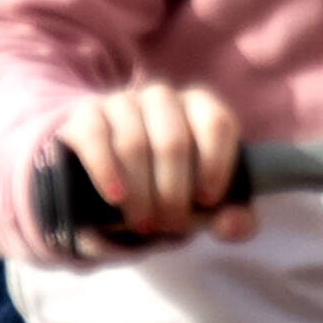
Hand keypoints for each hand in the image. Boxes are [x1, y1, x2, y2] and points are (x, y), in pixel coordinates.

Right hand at [54, 81, 256, 251]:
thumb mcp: (205, 206)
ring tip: (144, 222)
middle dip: (173, 193)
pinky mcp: (88, 115)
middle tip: (170, 224)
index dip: (215, 165)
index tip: (207, 200)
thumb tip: (234, 225)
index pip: (217, 124)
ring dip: (141, 193)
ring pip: (134, 144)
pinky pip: (96, 137)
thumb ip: (234, 219)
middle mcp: (163, 97)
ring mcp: (122, 102)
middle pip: (174, 142)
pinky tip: (116, 197)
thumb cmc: (171, 189)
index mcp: (200, 108)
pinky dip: (107, 171)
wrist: (115, 187)